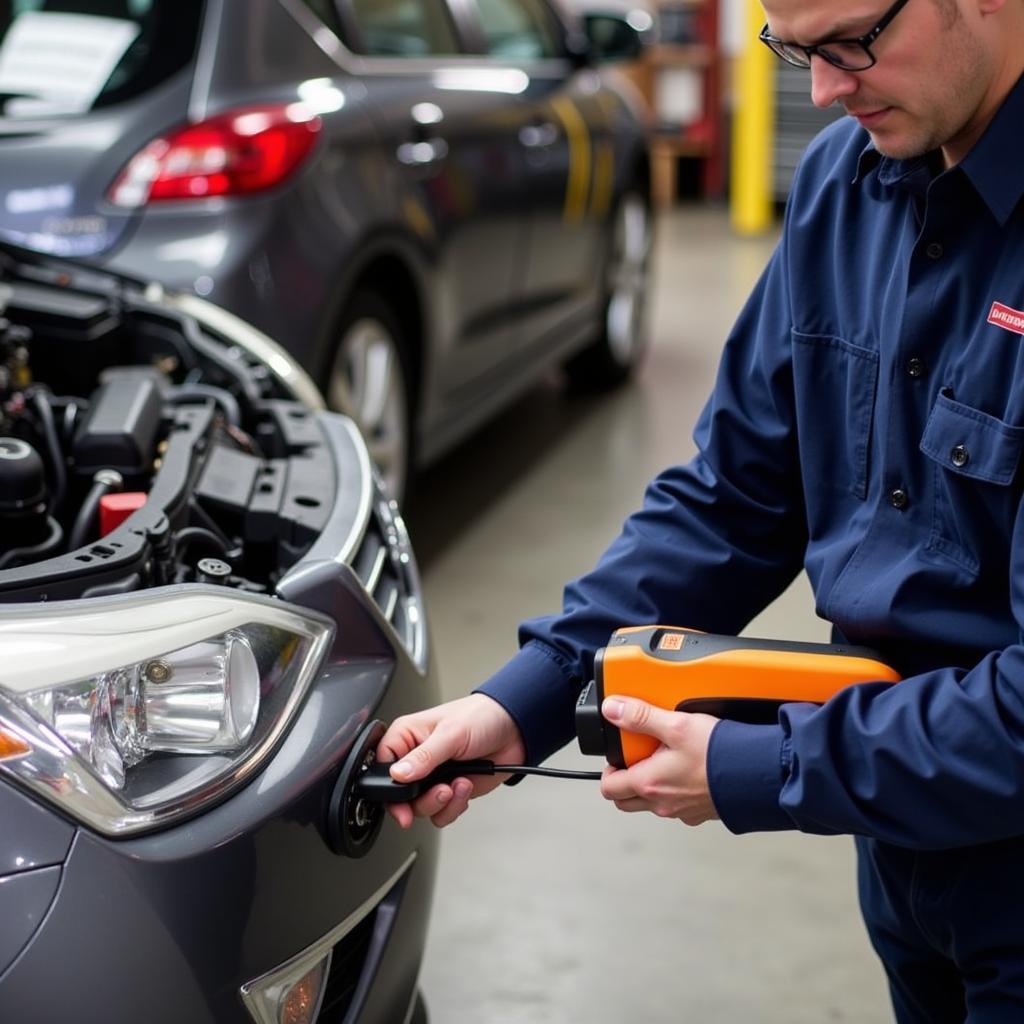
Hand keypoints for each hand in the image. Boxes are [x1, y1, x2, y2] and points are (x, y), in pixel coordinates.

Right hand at [376, 693, 524, 829]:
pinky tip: (465, 787)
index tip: (401, 802)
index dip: (388, 787)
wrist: (514, 731)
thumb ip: (424, 756)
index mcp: (407, 737)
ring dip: (441, 803)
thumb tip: (398, 774)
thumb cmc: (481, 717)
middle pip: (400, 796)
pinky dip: (454, 807)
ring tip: (458, 785)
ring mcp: (433, 777)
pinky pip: (441, 813)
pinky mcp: (450, 790)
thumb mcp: (451, 733)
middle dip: (421, 800)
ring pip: (421, 808)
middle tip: (439, 792)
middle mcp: (416, 759)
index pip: (382, 766)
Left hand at [599, 697, 719, 824]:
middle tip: (635, 758)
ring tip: (665, 758)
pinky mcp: (700, 811)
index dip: (608, 771)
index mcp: (649, 784)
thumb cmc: (719, 755)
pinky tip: (688, 769)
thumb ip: (641, 717)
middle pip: (627, 801)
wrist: (757, 774)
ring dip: (651, 785)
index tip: (617, 755)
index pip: (609, 789)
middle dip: (625, 781)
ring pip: (652, 803)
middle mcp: (662, 803)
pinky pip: (677, 804)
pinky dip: (675, 789)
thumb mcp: (676, 725)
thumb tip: (613, 709)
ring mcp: (681, 810)